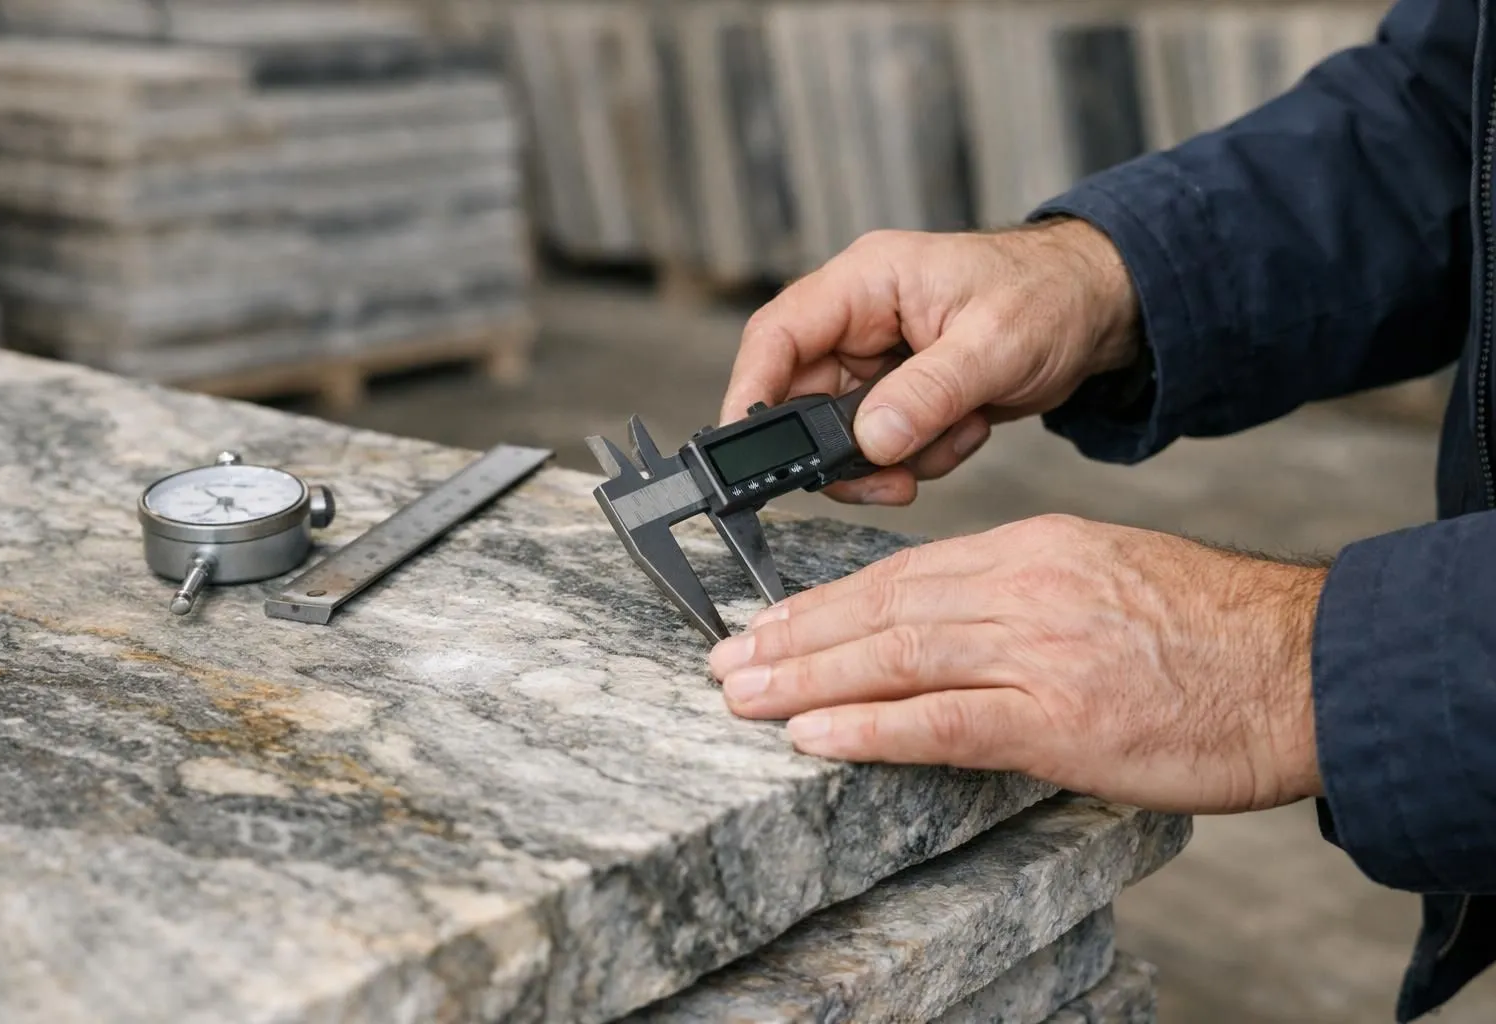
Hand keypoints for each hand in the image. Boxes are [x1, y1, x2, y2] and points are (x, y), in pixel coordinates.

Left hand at [708, 515, 1328, 814]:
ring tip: (743, 694)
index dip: (825, 601)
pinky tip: (814, 734)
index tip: (772, 620)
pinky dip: (869, 726)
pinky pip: (942, 720)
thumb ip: (1023, 594)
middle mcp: (1022, 588)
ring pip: (895, 655)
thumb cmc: (1210, 632)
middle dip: (794, 635)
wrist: (1304, 665)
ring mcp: (1037, 650)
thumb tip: (949, 626)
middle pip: (881, 607)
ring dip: (806, 678)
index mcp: (1033, 549)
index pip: (905, 573)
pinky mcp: (1059, 717)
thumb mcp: (1106, 577)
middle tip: (728, 657)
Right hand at [721, 221, 1140, 505]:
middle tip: (889, 476)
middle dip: (843, 448)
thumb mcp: (994, 344)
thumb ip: (930, 393)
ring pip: (841, 433)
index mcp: (867, 282)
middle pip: (802, 398)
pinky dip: (919, 456)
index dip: (751, 391)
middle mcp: (860, 320)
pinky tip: (965, 431)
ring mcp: (876, 360)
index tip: (744, 448)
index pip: (778, 334)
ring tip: (955, 436)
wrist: (1098, 311)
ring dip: (893, 456)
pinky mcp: (898, 394)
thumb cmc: (1050, 298)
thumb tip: (872, 442)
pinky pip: (880, 446)